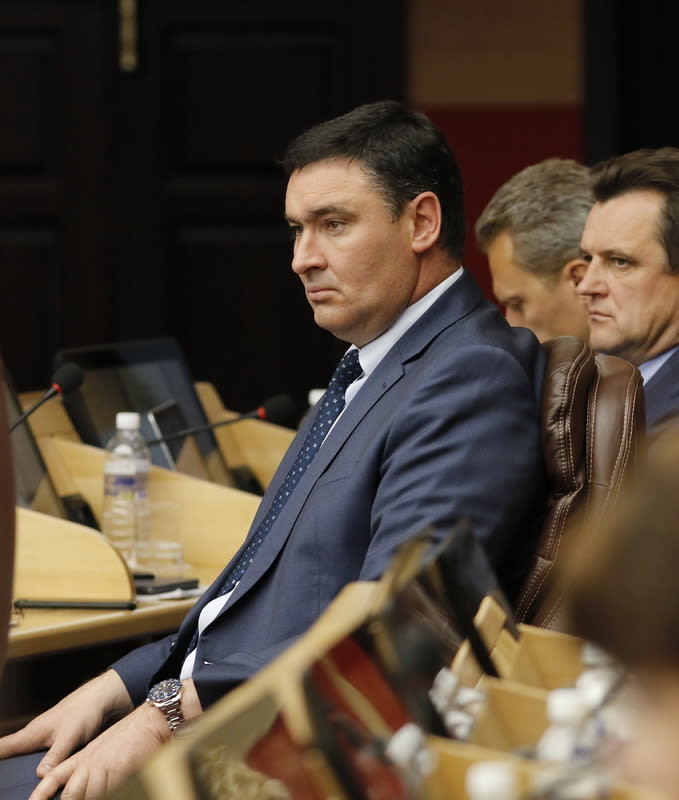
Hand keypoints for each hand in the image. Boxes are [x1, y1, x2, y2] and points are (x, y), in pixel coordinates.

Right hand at [0, 670, 132, 777]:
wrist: (106, 699)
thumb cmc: (85, 710)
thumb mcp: (69, 735)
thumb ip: (55, 755)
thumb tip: (40, 775)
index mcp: (32, 733)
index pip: (3, 747)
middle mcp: (37, 737)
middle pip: (14, 758)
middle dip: (9, 772)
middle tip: (7, 789)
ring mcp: (48, 742)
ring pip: (30, 761)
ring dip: (28, 773)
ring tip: (24, 791)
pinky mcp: (61, 746)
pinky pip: (48, 762)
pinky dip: (45, 771)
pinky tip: (48, 782)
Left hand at [27, 702, 168, 799]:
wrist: (148, 722)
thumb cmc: (131, 737)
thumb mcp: (104, 751)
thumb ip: (92, 769)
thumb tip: (83, 790)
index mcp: (83, 757)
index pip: (54, 777)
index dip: (40, 794)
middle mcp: (89, 763)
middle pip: (70, 794)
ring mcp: (102, 767)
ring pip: (86, 795)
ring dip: (93, 796)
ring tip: (103, 790)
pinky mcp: (116, 770)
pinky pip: (108, 792)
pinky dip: (109, 793)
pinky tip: (114, 789)